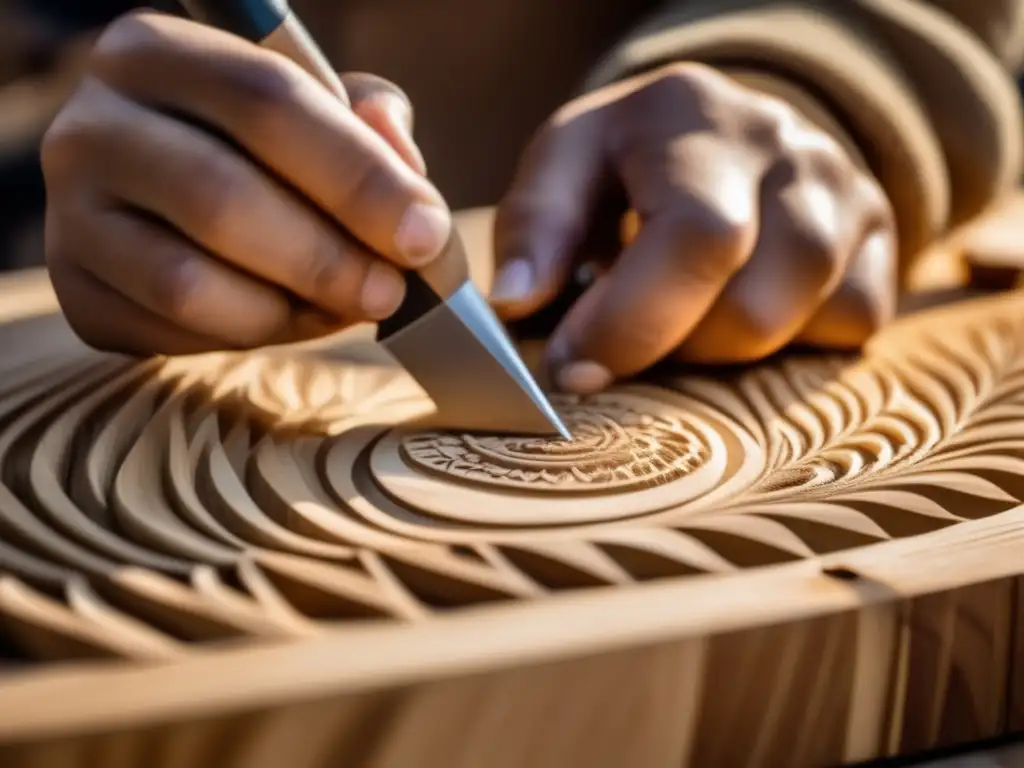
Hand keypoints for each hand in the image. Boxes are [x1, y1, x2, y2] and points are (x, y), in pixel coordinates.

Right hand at [43, 11, 448, 355]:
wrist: (172, 201)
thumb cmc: (264, 149)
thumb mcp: (321, 111)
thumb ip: (369, 126)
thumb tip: (404, 168)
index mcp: (156, 51)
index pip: (267, 102)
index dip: (358, 177)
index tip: (423, 234)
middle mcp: (93, 125)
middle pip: (221, 198)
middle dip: (327, 259)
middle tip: (390, 291)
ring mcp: (71, 213)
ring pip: (188, 281)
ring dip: (288, 309)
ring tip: (344, 306)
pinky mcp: (75, 289)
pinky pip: (171, 331)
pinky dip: (246, 335)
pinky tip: (285, 316)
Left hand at [491, 63, 896, 393]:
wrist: (720, 130)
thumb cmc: (625, 162)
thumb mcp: (563, 168)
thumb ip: (533, 228)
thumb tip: (515, 304)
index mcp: (690, 113)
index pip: (693, 238)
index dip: (632, 324)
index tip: (572, 370)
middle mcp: (783, 143)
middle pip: (753, 303)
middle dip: (673, 351)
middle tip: (623, 347)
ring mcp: (843, 188)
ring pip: (797, 323)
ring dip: (720, 354)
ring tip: (677, 322)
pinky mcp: (879, 233)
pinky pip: (849, 324)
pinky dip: (785, 344)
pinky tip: (736, 312)